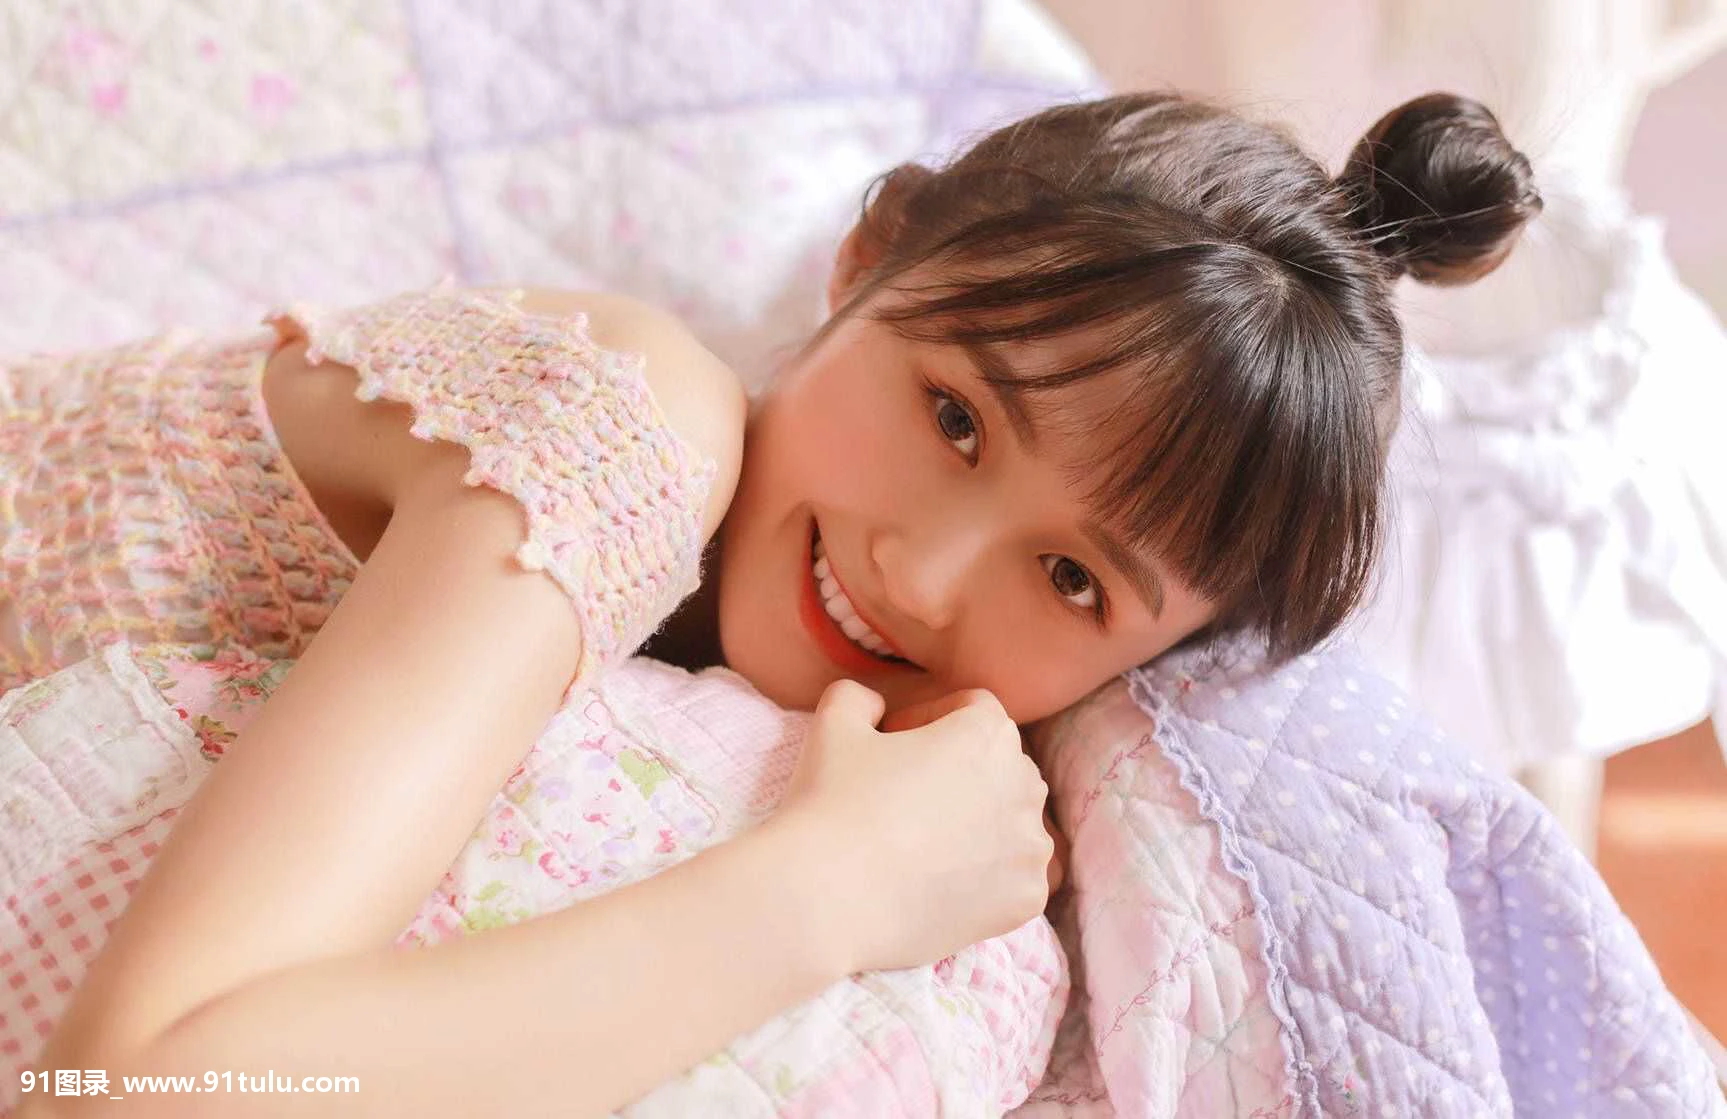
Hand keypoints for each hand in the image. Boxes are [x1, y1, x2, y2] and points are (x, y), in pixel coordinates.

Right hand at [773, 680, 1054, 972]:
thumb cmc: (833, 805)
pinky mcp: (1026, 900)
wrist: (831, 902)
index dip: (928, 719)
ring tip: (925, 843)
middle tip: (907, 794)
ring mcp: (1031, 847)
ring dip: (980, 824)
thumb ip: (858, 697)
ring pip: (1013, 822)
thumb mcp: (833, 725)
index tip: (892, 744)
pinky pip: (1016, 877)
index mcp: (988, 733)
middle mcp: (1024, 785)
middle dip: (960, 771)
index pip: (973, 709)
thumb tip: (874, 705)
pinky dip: (988, 878)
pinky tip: (942, 883)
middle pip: (1000, 764)